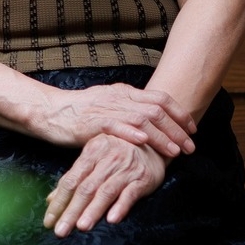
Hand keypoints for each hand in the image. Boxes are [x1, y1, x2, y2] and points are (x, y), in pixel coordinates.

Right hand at [32, 83, 194, 160]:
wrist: (51, 111)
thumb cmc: (80, 112)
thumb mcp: (109, 104)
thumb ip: (129, 108)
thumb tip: (153, 118)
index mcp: (125, 92)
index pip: (160, 98)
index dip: (180, 113)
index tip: (192, 129)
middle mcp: (119, 98)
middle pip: (157, 110)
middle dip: (177, 129)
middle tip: (191, 146)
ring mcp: (107, 109)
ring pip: (142, 119)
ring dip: (162, 136)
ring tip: (176, 151)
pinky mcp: (93, 123)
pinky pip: (116, 126)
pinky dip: (132, 134)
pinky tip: (144, 144)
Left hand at [43, 135, 166, 236]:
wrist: (154, 144)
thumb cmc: (119, 153)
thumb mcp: (95, 159)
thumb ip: (74, 178)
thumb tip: (51, 200)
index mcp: (92, 151)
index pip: (71, 180)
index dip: (59, 201)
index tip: (49, 221)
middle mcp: (108, 158)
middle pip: (86, 188)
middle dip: (71, 211)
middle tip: (60, 231)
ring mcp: (126, 168)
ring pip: (106, 191)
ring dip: (93, 210)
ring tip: (81, 227)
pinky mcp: (143, 178)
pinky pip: (130, 193)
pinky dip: (121, 206)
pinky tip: (112, 219)